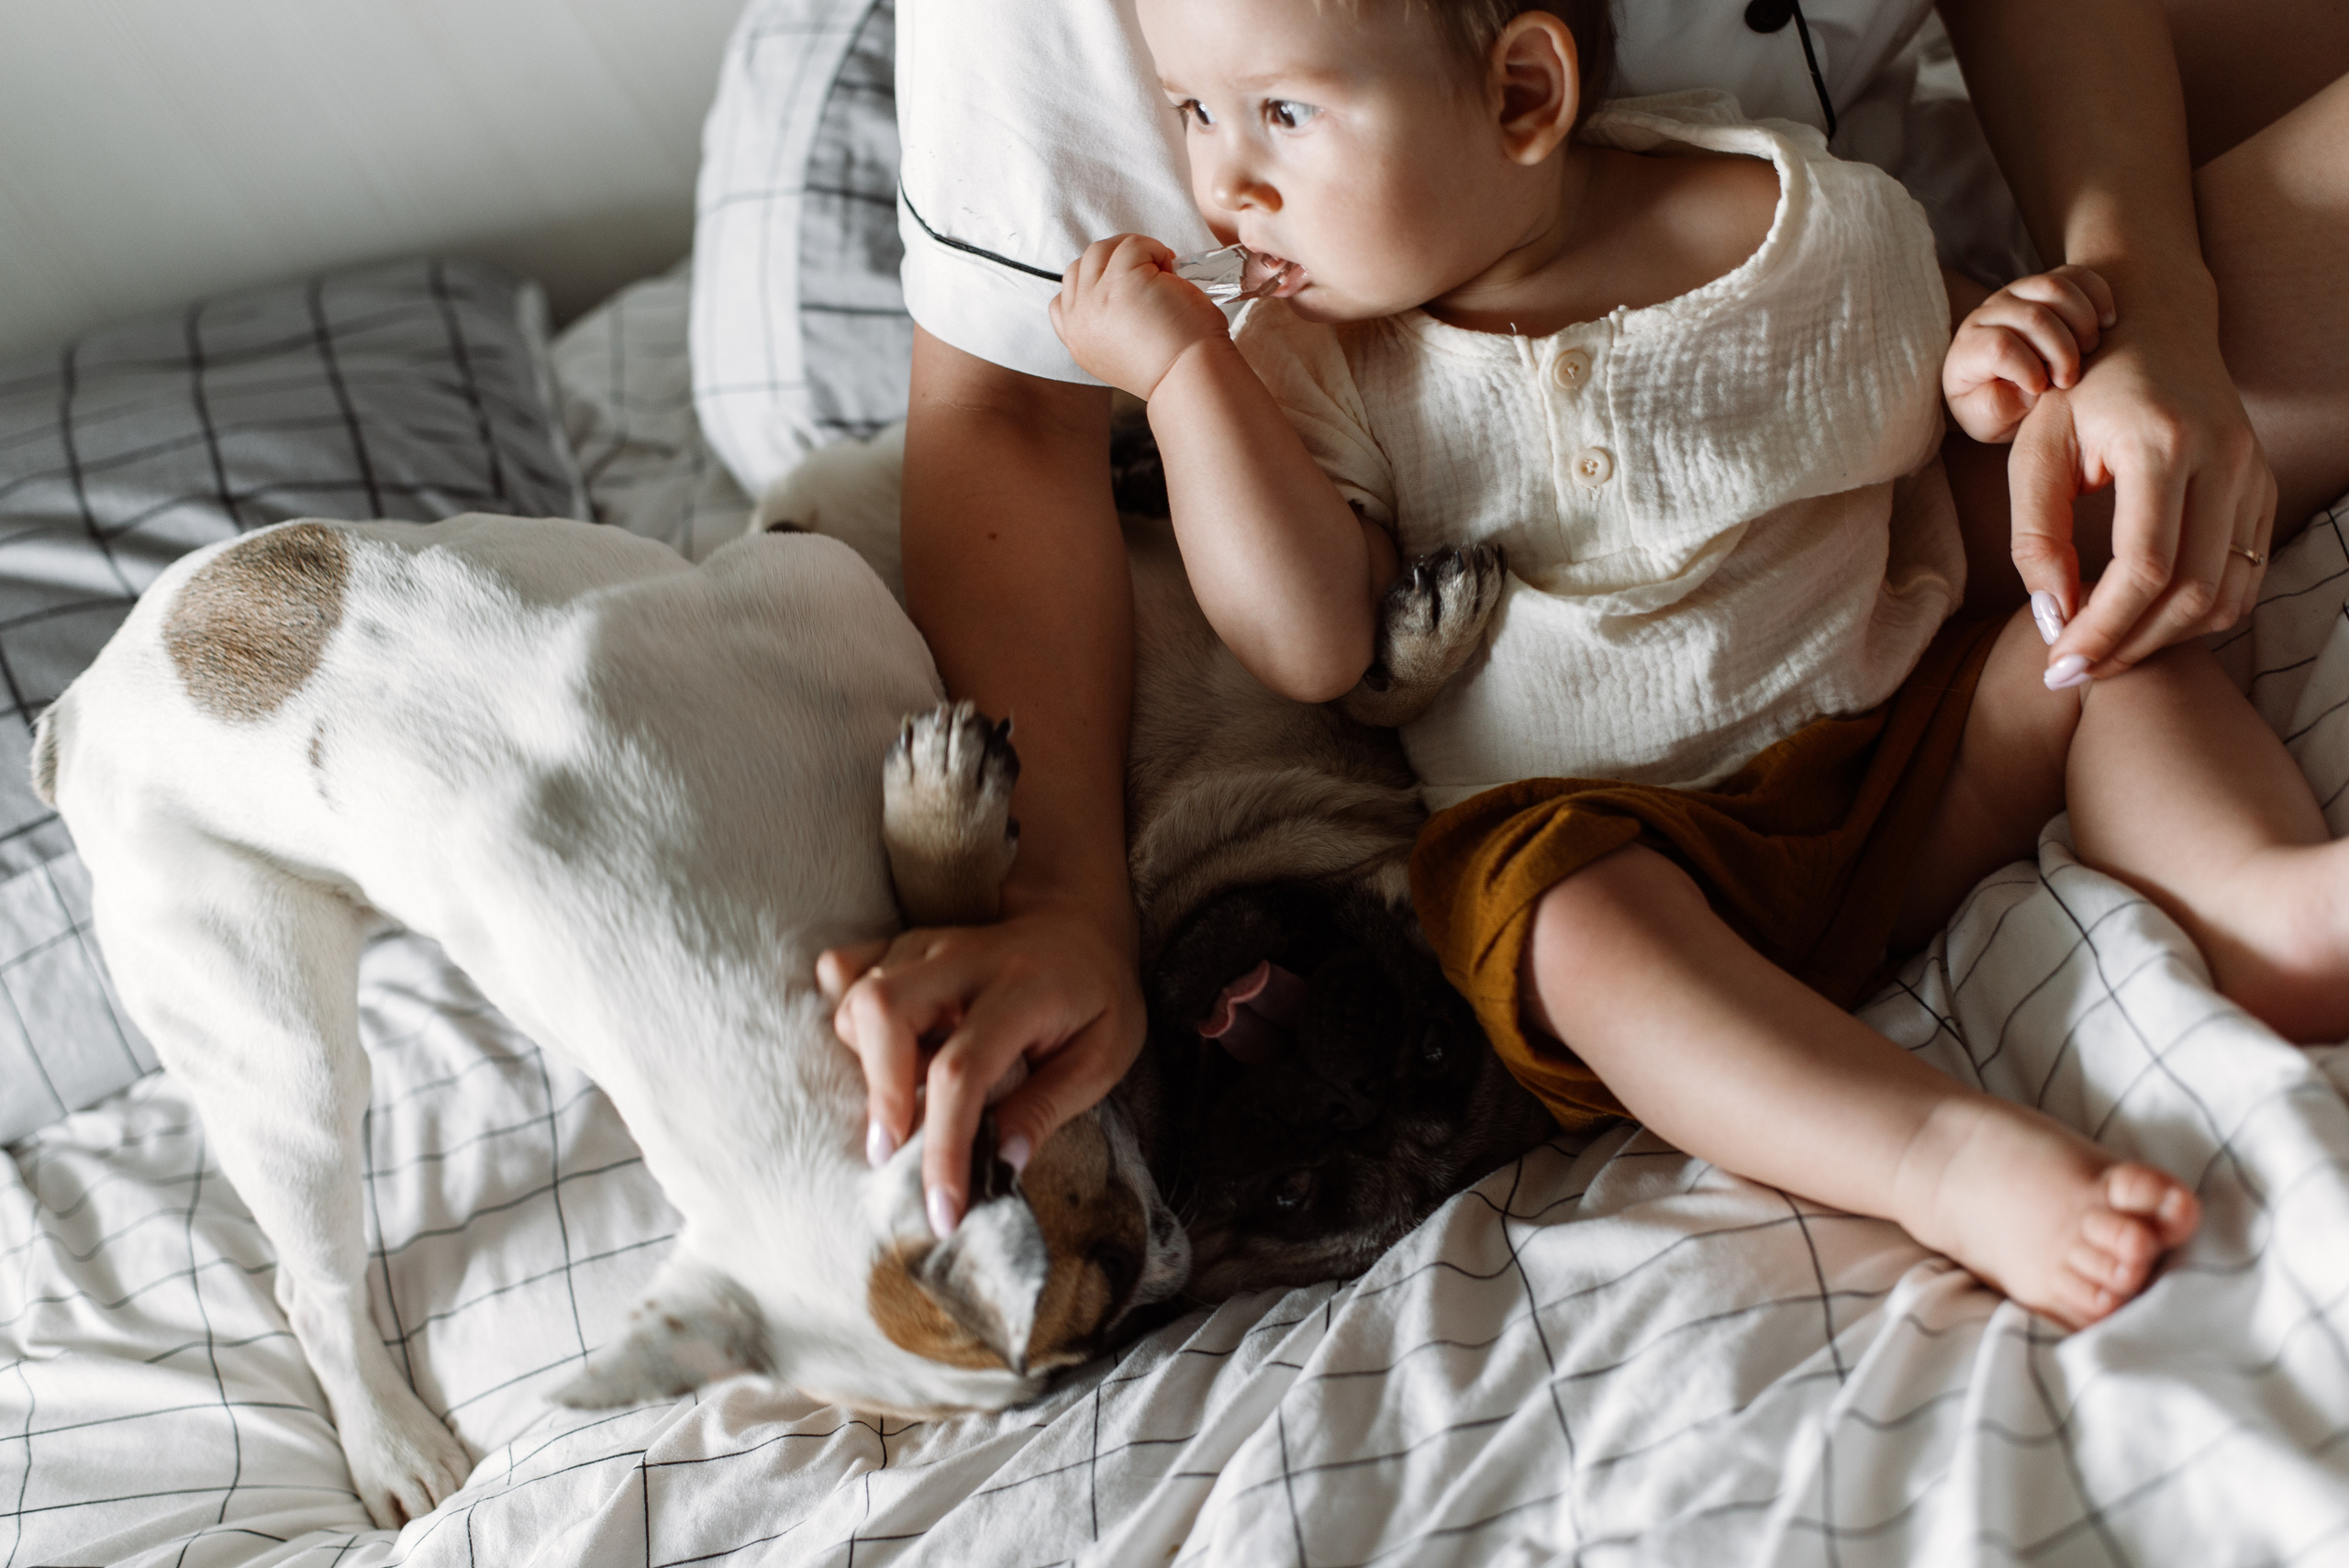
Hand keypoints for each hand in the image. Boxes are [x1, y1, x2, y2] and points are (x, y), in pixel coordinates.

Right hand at [818, 902, 1145, 1238]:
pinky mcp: (900, 945)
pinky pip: (841, 969)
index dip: (944, 1146)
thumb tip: (1000, 1166)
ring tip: (909, 1096)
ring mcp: (926, 946)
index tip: (941, 1211)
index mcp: (1023, 989)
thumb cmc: (1096, 998)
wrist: (1081, 925)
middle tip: (890, 1154)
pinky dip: (843, 1012)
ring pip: (858, 997)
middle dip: (878, 1091)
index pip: (962, 1069)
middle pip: (884, 1009)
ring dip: (867, 1062)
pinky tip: (877, 1049)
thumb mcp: (1103, 1056)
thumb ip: (1048, 1108)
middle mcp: (964, 959)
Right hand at [1049, 234, 1232, 398]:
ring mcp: (1096, 298)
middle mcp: (1079, 320)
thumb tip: (1119, 293)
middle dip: (1114, 261)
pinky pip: (1132, 245)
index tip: (1124, 288)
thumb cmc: (1172, 367)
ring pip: (1101, 250)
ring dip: (1133, 252)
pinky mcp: (1121, 280)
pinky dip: (1155, 250)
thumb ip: (1106, 326)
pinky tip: (1171, 272)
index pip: (1064, 298)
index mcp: (1077, 340)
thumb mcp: (1120, 355)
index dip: (1095, 283)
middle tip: (1149, 274)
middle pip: (1081, 266)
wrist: (1189, 377)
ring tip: (1161, 272)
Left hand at [1944, 264, 2115, 443]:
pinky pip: (2075, 274)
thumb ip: (1996, 409)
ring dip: (2083, 321)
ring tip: (2089, 350)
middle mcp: (1987, 314)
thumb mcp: (1986, 421)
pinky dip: (2098, 295)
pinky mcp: (2042, 285)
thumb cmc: (1993, 406)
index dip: (2028, 369)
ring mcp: (2015, 293)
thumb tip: (2023, 392)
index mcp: (1968, 350)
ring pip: (2054, 288)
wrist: (2000, 385)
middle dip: (2063, 351)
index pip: (1999, 347)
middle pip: (2033, 318)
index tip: (2041, 390)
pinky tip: (2107, 323)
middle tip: (2070, 379)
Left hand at [2007, 297, 2276, 683]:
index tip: (2058, 665)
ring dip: (2164, 639)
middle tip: (2074, 671)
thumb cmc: (2078, 392)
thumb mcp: (2036, 452)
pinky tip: (2144, 621)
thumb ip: (2036, 536)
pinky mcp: (2264, 489)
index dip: (2102, 630)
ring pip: (2226, 594)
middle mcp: (2224, 459)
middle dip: (2130, 646)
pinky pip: (2245, 576)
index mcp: (2163, 443)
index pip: (2146, 567)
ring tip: (2104, 651)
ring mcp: (2254, 475)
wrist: (2150, 329)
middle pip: (2192, 591)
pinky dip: (2197, 615)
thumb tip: (2054, 617)